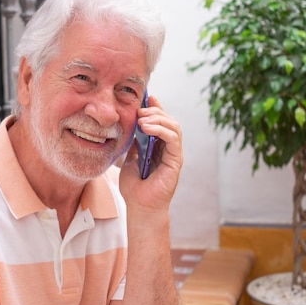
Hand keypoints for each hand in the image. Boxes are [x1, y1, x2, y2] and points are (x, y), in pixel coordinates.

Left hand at [119, 95, 182, 215]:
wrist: (139, 207)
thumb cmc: (134, 187)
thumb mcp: (129, 158)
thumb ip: (134, 142)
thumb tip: (131, 123)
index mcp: (159, 147)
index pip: (161, 122)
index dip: (155, 108)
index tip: (146, 97)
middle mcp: (169, 149)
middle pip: (169, 121)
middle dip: (155, 112)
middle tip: (140, 110)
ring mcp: (174, 154)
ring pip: (174, 127)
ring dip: (158, 119)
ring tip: (142, 119)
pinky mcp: (176, 161)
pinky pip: (174, 139)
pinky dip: (162, 130)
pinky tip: (147, 128)